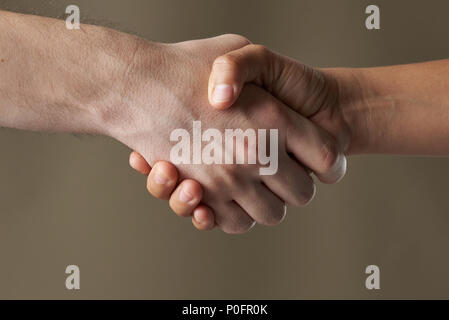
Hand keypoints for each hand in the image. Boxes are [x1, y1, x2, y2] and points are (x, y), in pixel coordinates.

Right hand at [123, 37, 345, 232]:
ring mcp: (230, 180)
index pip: (327, 158)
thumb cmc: (186, 64)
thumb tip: (278, 99)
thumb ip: (265, 73)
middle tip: (281, 170)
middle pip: (302, 193)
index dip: (327, 161)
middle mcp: (259, 155)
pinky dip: (234, 216)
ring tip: (251, 182)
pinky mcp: (203, 196)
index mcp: (277, 120)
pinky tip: (225, 194)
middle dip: (296, 184)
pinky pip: (235, 224)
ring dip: (265, 203)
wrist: (135, 84)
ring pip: (271, 214)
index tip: (314, 156)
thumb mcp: (236, 47)